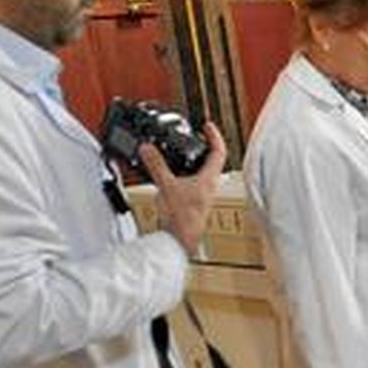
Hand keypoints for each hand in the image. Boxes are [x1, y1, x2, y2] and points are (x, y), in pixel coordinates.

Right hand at [139, 122, 227, 256]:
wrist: (179, 242)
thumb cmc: (182, 220)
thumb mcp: (166, 186)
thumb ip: (155, 165)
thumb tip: (147, 149)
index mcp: (209, 179)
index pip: (219, 151)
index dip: (214, 136)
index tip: (207, 125)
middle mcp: (209, 186)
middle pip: (211, 160)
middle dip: (203, 146)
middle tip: (194, 136)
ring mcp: (202, 194)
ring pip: (201, 171)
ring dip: (191, 160)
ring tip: (181, 151)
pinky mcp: (192, 202)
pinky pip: (190, 181)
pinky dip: (181, 172)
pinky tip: (170, 174)